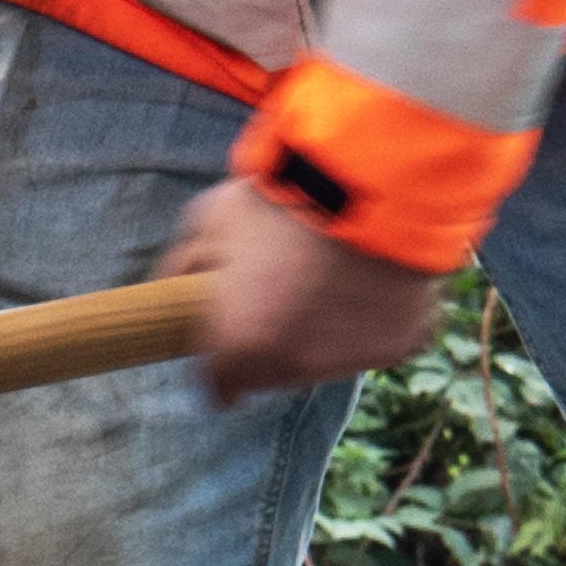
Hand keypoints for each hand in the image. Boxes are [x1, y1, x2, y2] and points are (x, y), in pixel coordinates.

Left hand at [165, 177, 443, 402]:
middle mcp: (293, 368)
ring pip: (325, 361)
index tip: (225, 355)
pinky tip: (370, 279)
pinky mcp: (398, 345)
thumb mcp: (212, 218)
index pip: (218, 388)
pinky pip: (380, 339)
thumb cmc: (283, 196)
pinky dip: (375, 319)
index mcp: (240, 348)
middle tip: (284, 293)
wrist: (373, 177)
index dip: (219, 367)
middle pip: (273, 374)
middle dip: (271, 343)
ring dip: (321, 333)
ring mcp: (349, 360)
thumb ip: (185, 264)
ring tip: (328, 277)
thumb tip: (167, 292)